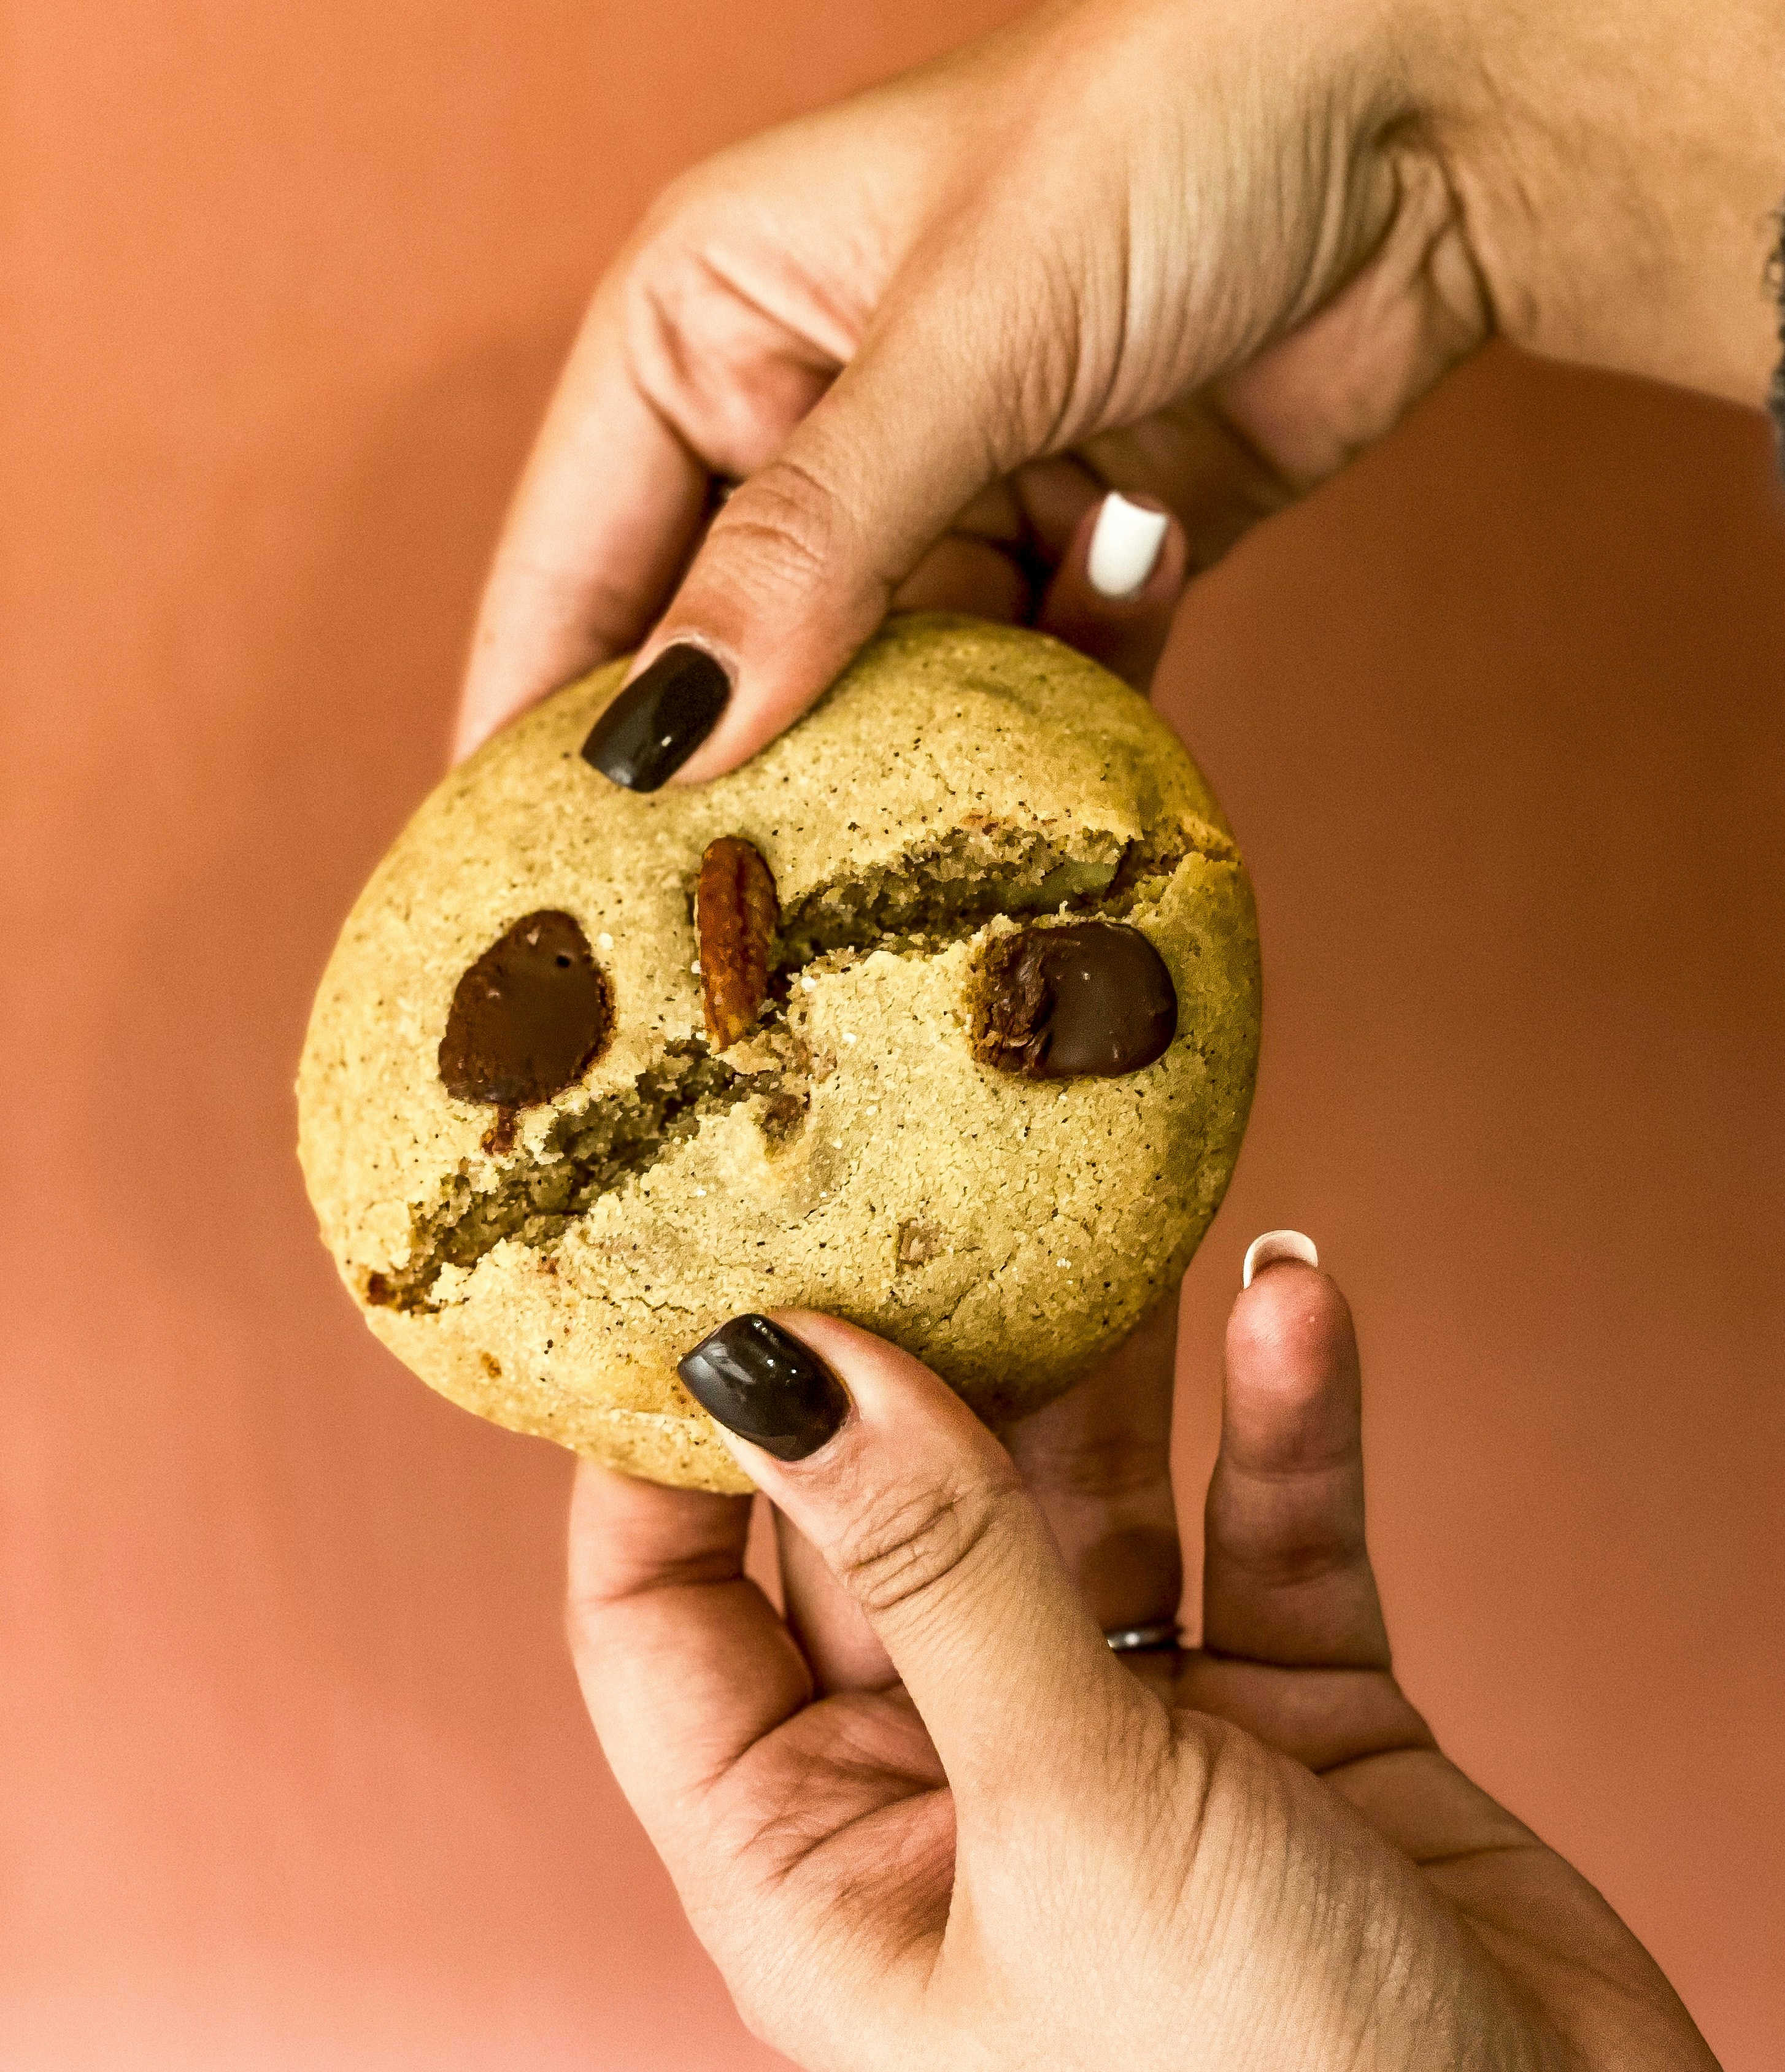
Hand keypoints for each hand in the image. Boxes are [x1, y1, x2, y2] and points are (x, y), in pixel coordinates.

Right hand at [456, 0, 1782, 774]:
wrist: (1423, 114)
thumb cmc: (1162, 131)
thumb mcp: (959, 338)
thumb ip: (808, 544)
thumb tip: (665, 732)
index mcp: (705, 325)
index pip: (574, 560)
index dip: (533, 726)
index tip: (504, 887)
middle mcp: (800, 418)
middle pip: (723, 654)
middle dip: (742, 775)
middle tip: (717, 934)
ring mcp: (935, 493)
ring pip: (883, 691)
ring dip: (927, 752)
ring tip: (925, 836)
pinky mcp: (1060, 548)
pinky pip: (1024, 681)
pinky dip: (1069, 686)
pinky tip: (1117, 614)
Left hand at [566, 1257, 1715, 2069]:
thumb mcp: (1071, 1825)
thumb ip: (940, 1575)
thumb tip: (784, 1368)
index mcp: (821, 1865)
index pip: (663, 1619)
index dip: (658, 1445)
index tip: (692, 1267)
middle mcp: (952, 1789)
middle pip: (885, 1521)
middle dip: (911, 1355)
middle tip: (918, 1176)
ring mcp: (1121, 1745)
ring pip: (1079, 1505)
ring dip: (1106, 1360)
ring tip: (1102, 1202)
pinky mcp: (1287, 1718)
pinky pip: (1265, 1536)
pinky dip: (1282, 1426)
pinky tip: (1290, 1297)